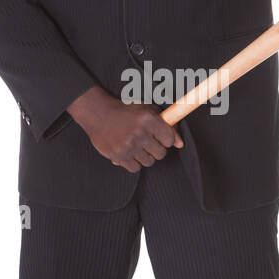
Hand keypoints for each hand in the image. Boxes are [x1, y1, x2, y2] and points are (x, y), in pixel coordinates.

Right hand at [67, 85, 183, 171]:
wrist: (98, 113)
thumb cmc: (126, 110)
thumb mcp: (148, 110)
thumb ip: (168, 125)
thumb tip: (180, 144)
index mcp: (149, 119)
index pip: (169, 139)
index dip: (165, 139)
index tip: (159, 136)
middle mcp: (139, 133)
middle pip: (161, 153)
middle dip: (156, 148)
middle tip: (147, 141)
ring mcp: (128, 145)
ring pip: (149, 162)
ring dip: (145, 156)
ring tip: (137, 145)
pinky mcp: (118, 155)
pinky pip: (135, 168)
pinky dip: (133, 162)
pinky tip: (129, 152)